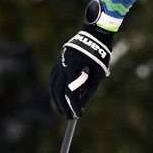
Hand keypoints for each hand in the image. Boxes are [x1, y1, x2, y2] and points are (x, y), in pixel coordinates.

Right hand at [49, 1, 114, 118]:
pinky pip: (53, 78)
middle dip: (63, 106)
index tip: (78, 116)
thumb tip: (81, 107)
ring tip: (61, 110)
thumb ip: (89, 92)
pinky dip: (55, 89)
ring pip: (53, 85)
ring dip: (56, 99)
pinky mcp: (57, 61)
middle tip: (68, 117)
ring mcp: (58, 62)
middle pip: (58, 91)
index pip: (70, 93)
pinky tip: (58, 97)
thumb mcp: (98, 76)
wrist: (94, 34)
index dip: (74, 106)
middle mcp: (62, 65)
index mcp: (72, 68)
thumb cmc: (100, 56)